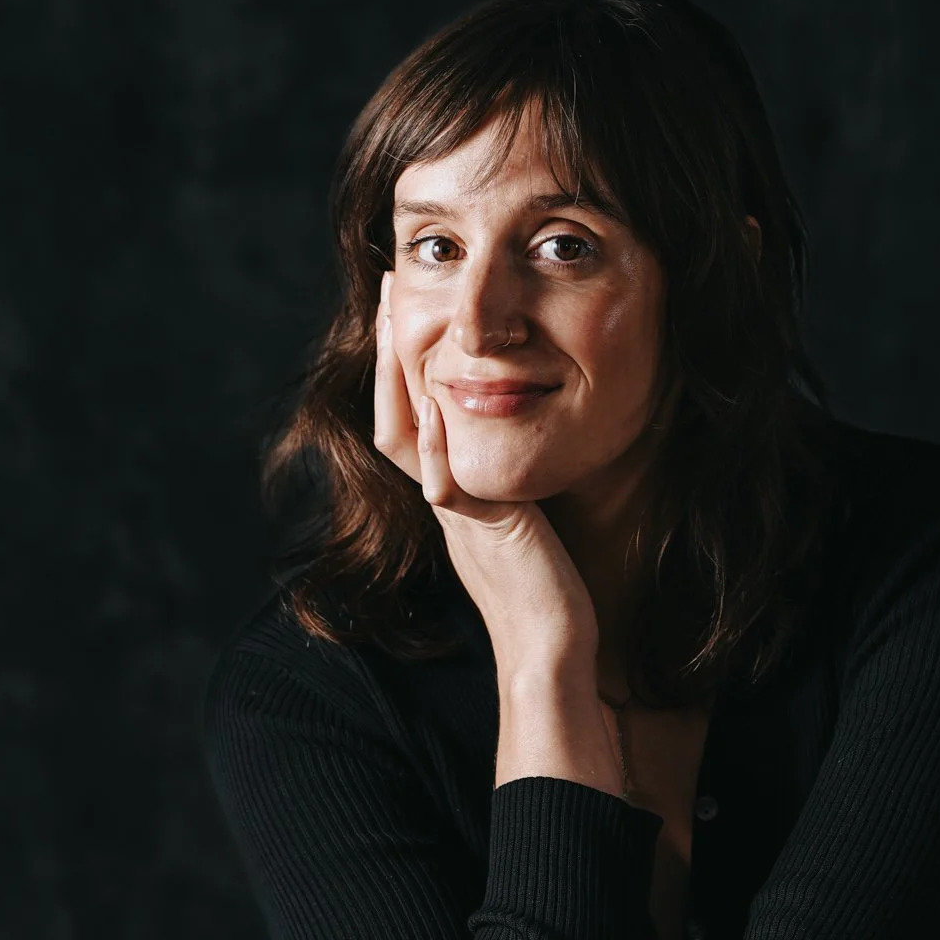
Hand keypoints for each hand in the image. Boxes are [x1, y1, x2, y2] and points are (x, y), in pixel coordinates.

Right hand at [372, 275, 598, 672]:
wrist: (551, 648)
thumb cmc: (552, 591)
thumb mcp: (530, 516)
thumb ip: (514, 478)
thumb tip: (529, 434)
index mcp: (450, 493)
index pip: (410, 416)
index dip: (402, 364)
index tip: (404, 308)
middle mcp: (441, 499)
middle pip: (393, 414)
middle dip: (390, 351)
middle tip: (388, 291)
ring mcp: (454, 514)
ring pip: (404, 438)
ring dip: (398, 378)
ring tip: (398, 321)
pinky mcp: (480, 529)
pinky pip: (442, 481)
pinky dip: (435, 441)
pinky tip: (435, 399)